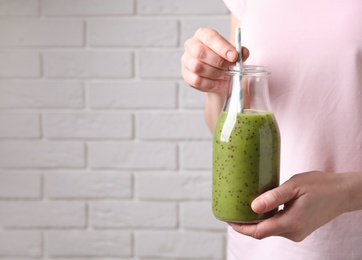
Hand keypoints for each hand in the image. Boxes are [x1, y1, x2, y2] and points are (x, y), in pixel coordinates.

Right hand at [181, 28, 248, 92]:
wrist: (219, 76)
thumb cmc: (225, 60)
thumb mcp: (234, 54)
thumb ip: (240, 52)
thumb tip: (243, 53)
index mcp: (203, 35)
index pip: (210, 37)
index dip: (222, 47)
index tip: (234, 56)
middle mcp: (191, 45)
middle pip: (200, 52)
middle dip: (218, 62)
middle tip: (230, 68)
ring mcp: (186, 60)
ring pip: (197, 67)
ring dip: (215, 73)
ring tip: (225, 76)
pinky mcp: (185, 74)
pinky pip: (196, 80)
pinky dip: (210, 84)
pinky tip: (218, 83)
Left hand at [229, 171, 348, 241]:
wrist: (342, 193)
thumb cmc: (320, 185)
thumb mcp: (295, 186)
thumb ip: (274, 197)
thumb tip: (253, 206)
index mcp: (291, 223)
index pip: (258, 232)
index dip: (241, 227)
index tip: (228, 219)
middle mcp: (293, 232)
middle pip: (262, 232)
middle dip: (245, 224)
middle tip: (231, 211)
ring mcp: (297, 232)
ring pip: (269, 230)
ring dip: (256, 222)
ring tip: (242, 208)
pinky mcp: (299, 228)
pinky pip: (278, 227)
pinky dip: (266, 220)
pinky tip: (260, 209)